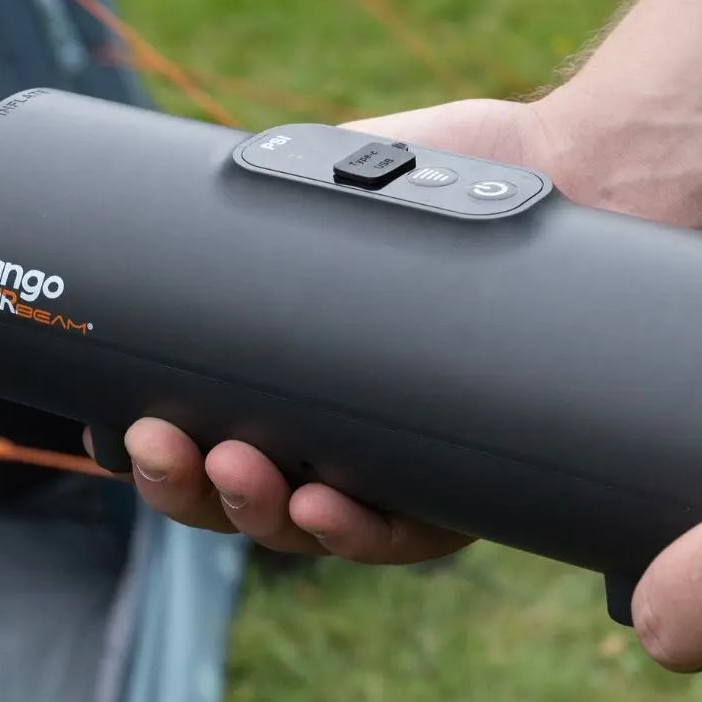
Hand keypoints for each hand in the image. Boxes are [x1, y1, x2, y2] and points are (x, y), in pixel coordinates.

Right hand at [110, 97, 564, 562]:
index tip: (117, 432)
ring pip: (312, 528)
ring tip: (235, 468)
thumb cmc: (462, 173)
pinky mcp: (481, 482)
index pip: (210, 438)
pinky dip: (358, 530)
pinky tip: (325, 504)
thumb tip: (191, 190)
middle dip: (187, 490)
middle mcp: (349, 433)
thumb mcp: (341, 179)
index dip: (156, 454)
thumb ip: (271, 198)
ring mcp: (410, 464)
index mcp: (299, 378)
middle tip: (162, 446)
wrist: (584, 168)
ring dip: (255, 513)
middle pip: (244, 499)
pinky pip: (410, 532)